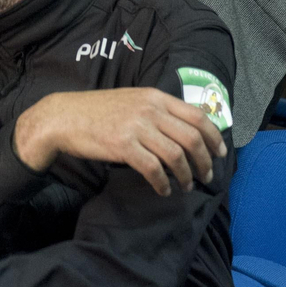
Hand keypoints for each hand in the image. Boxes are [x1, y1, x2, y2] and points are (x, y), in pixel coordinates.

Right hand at [13, 87, 226, 195]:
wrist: (64, 116)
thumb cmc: (98, 111)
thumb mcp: (132, 100)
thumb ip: (156, 110)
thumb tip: (184, 129)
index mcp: (155, 96)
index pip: (197, 116)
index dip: (214, 137)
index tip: (221, 152)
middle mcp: (150, 109)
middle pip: (192, 137)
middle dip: (205, 161)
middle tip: (207, 176)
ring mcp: (137, 126)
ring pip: (176, 155)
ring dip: (186, 175)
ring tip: (186, 186)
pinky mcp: (123, 145)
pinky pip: (153, 169)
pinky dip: (163, 183)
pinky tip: (163, 190)